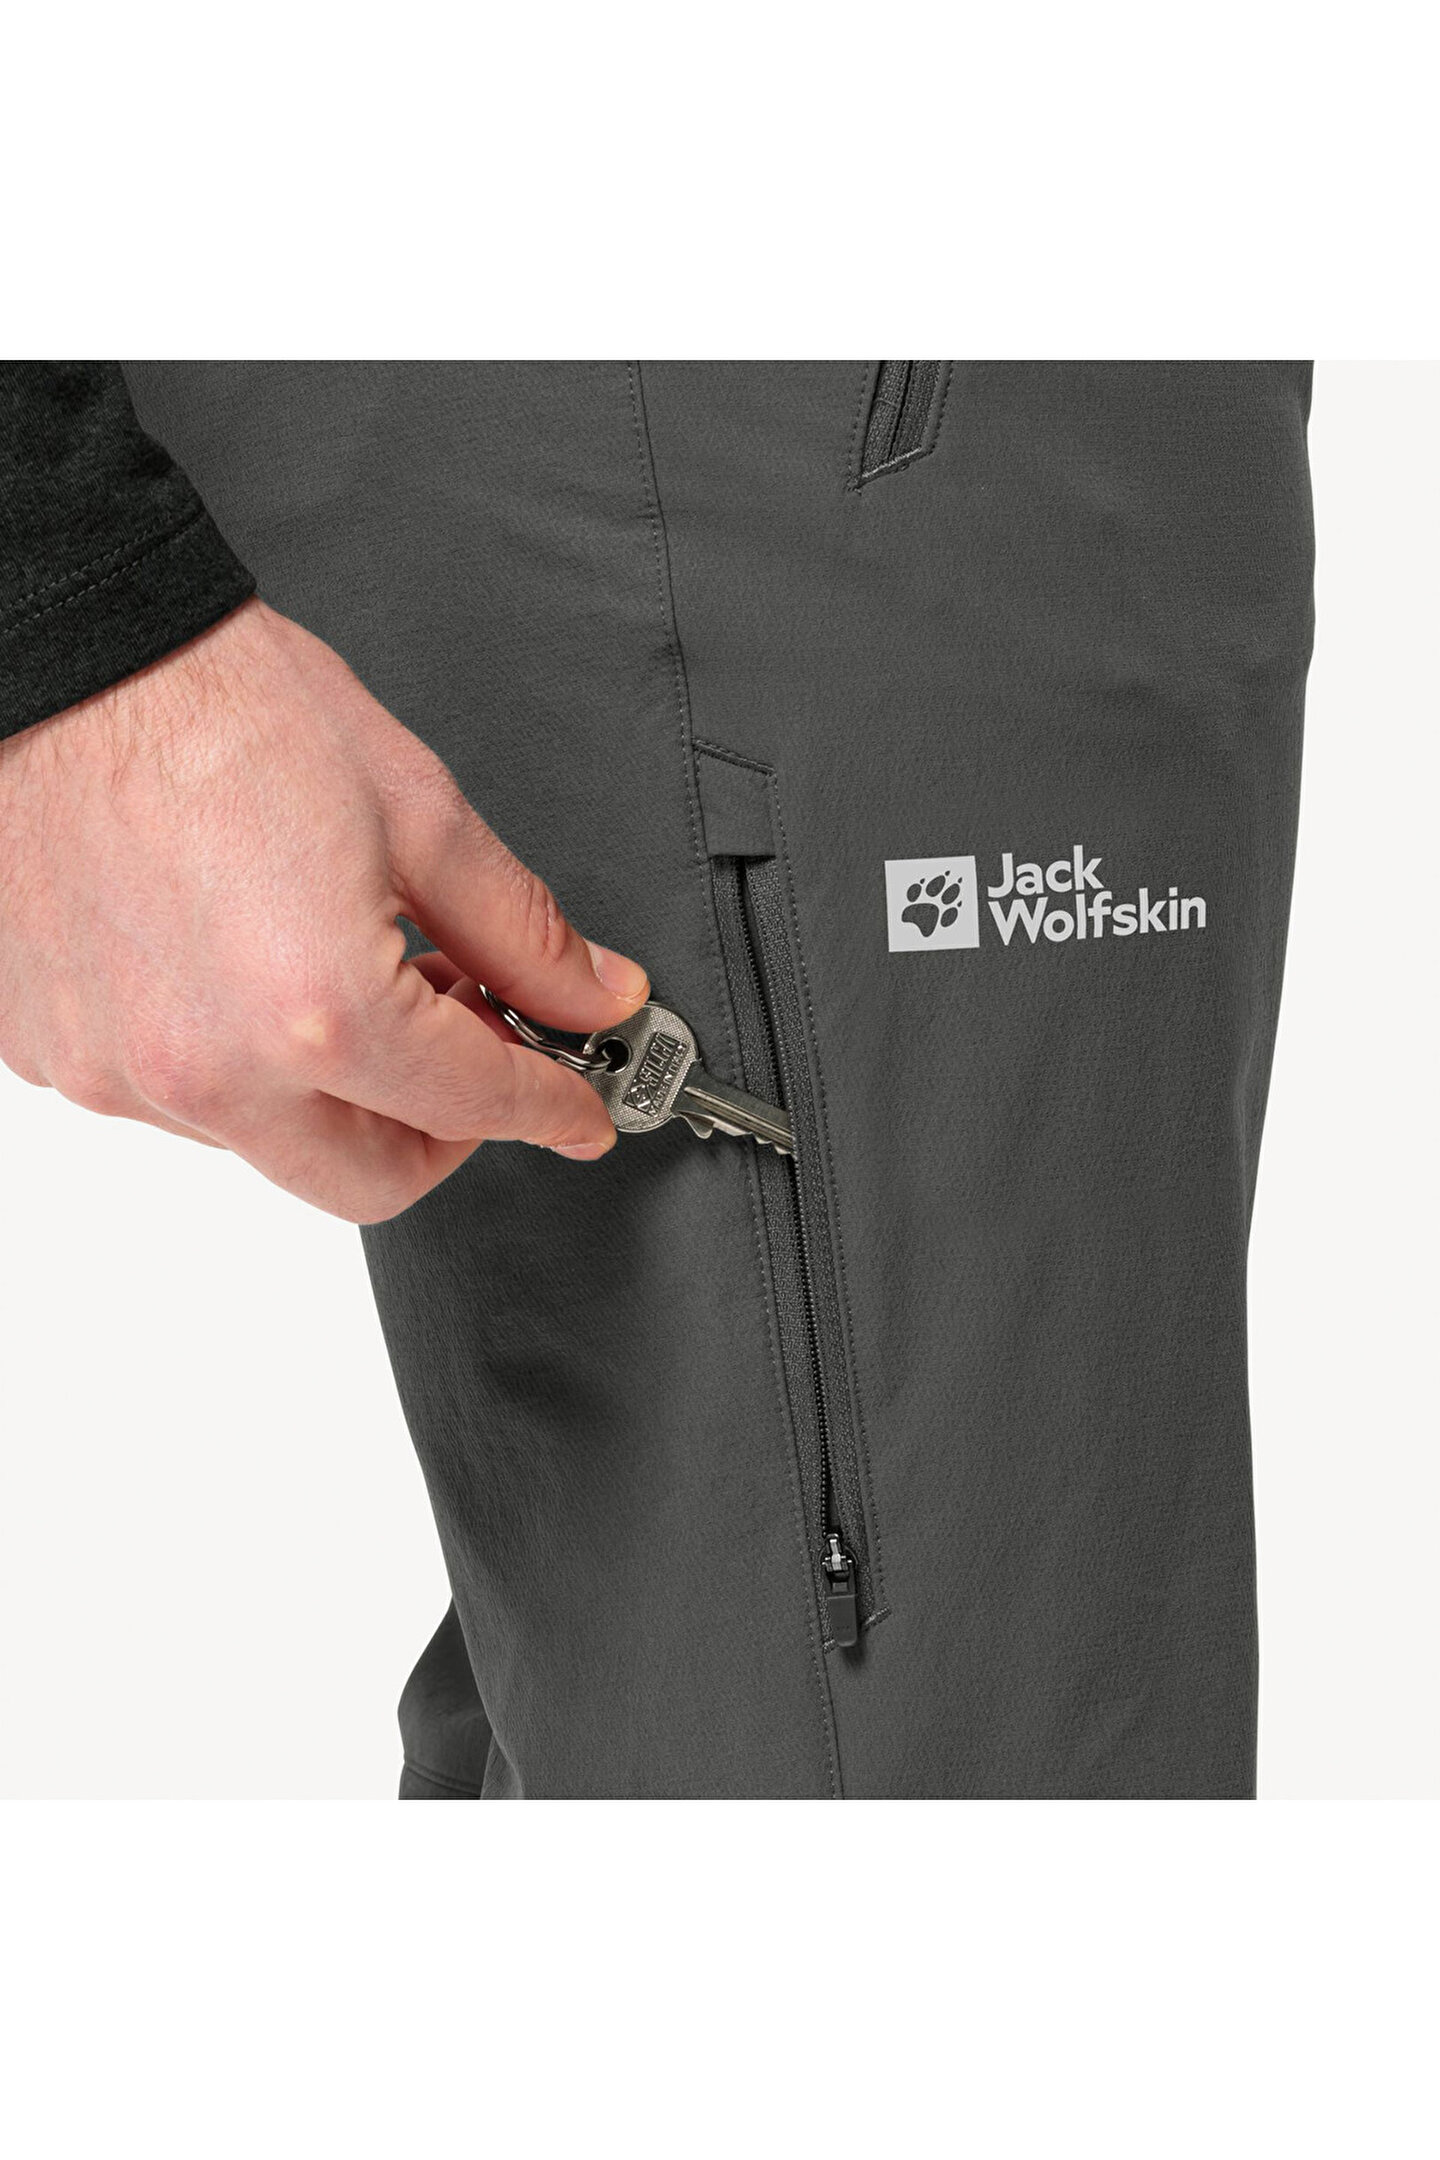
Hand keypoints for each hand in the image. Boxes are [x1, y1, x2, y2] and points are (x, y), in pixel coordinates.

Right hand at [0, 599, 648, 1220]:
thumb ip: (520, 929)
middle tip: (470, 1049)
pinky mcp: (58, 1057)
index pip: (474, 1107)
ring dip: (333, 1090)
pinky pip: (178, 1102)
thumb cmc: (215, 706)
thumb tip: (591, 990)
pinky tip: (253, 970)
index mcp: (314, 1011)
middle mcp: (211, 1069)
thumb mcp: (416, 810)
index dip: (551, 1108)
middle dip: (443, 1132)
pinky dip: (238, 1061)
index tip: (577, 1110)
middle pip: (371, 1182)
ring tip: (348, 974)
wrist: (69, 658)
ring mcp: (121, 1073)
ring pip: (272, 1144)